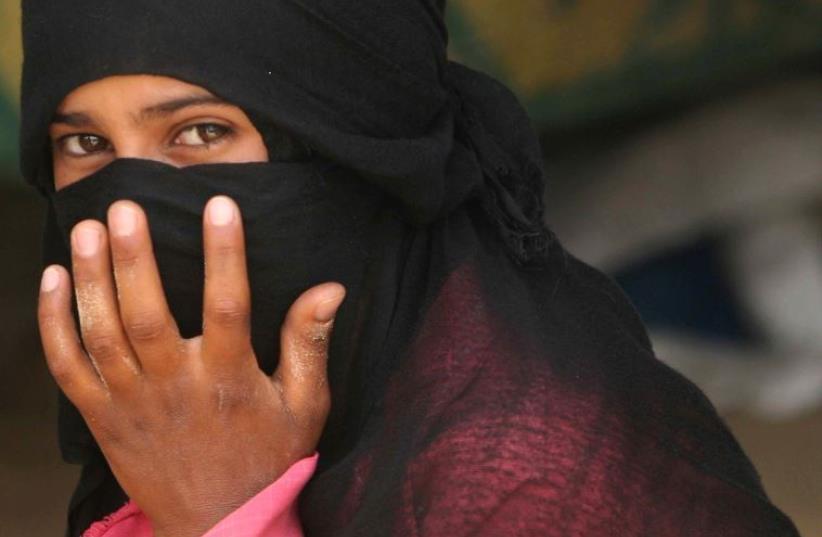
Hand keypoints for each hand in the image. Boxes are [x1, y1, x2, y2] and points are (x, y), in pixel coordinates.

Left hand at [37, 196, 342, 536]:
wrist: (219, 524)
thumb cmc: (267, 458)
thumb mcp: (304, 405)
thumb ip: (310, 344)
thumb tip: (330, 288)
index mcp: (229, 379)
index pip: (228, 306)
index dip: (224, 253)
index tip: (220, 205)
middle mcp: (177, 387)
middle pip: (147, 315)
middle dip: (133, 258)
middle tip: (123, 208)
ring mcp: (132, 403)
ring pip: (102, 335)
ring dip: (91, 280)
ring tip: (86, 229)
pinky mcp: (102, 418)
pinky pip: (68, 367)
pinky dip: (54, 324)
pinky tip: (52, 279)